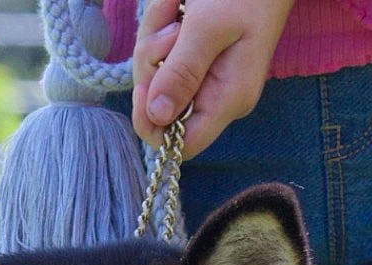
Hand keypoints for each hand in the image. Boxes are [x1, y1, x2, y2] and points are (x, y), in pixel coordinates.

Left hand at [130, 0, 295, 157]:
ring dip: (154, 37)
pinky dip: (159, 26)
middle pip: (158, 104)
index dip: (153, 125)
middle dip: (153, 62)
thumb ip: (182, 71)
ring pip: (154, 74)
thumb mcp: (209, 28)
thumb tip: (157, 115)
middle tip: (172, 27)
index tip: (144, 86)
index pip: (182, 144)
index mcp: (227, 99)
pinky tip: (176, 4)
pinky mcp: (194, 58)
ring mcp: (204, 77)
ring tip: (177, 6)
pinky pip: (159, 53)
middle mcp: (215, 95)